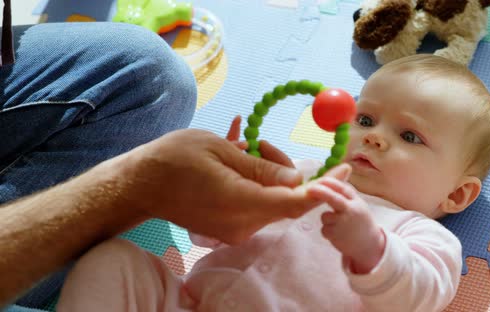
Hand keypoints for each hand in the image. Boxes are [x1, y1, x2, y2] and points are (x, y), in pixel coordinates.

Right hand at [106, 125, 350, 243]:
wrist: (139, 185)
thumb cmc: (175, 159)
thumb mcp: (221, 150)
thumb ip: (263, 168)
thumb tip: (299, 179)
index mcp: (242, 201)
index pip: (296, 201)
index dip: (325, 186)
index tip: (345, 169)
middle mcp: (243, 223)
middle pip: (287, 200)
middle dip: (289, 171)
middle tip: (263, 144)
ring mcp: (236, 230)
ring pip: (273, 202)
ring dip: (271, 175)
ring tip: (244, 148)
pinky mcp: (229, 229)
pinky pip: (257, 205)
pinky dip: (258, 184)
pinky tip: (239, 162)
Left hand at [308, 177, 384, 273]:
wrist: (368, 245)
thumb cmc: (360, 222)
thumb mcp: (358, 206)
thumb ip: (346, 196)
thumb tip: (329, 181)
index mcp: (356, 203)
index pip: (343, 189)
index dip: (331, 183)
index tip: (320, 180)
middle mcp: (350, 212)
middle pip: (333, 198)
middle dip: (320, 192)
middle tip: (309, 189)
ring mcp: (342, 224)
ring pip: (324, 216)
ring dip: (327, 220)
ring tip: (340, 226)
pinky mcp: (335, 235)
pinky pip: (324, 229)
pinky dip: (328, 231)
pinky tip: (339, 235)